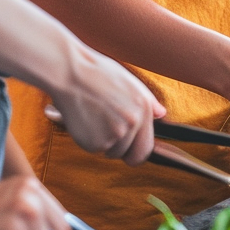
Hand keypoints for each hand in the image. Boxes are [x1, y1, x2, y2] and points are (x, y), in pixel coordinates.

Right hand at [47, 43, 163, 164]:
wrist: (68, 73)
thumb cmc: (96, 74)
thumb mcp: (129, 82)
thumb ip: (148, 102)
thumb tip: (161, 114)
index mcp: (143, 108)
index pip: (146, 148)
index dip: (135, 152)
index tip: (128, 152)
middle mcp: (133, 123)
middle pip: (131, 156)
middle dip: (121, 151)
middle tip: (106, 136)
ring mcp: (115, 134)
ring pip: (110, 151)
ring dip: (101, 141)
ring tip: (93, 117)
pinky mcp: (95, 141)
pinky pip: (92, 148)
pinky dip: (86, 139)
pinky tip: (83, 119)